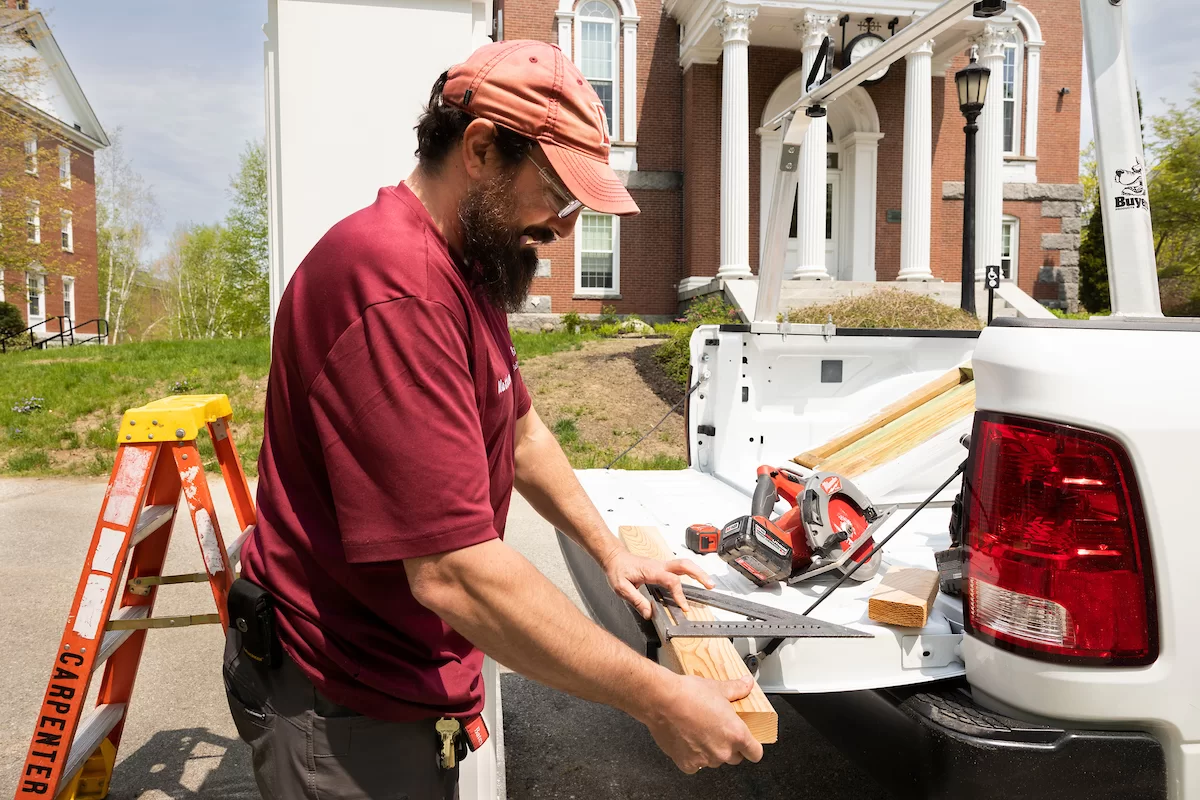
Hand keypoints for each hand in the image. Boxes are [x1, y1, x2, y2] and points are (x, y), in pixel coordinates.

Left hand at [601, 549, 714, 618]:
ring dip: (698, 572)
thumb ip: (635, 600)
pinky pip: (679, 568)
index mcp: (652, 570)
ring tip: (709, 583)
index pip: (671, 581)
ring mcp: (661, 565)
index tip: (684, 607)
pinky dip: (690, 572)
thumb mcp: (621, 588)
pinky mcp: (661, 567)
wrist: (614, 557)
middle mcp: (659, 565)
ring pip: (684, 564)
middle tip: (710, 585)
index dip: (679, 594)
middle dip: (699, 574)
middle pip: (685, 565)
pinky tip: (695, 580)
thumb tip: (648, 613)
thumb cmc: (617, 570)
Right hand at [641, 674, 763, 772]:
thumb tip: (747, 684)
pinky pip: (695, 765)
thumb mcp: (718, 688)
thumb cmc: (689, 694)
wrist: (662, 700)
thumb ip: (737, 689)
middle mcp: (723, 751)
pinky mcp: (687, 763)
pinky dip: (692, 756)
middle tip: (718, 731)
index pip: (755, 753)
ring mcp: (705, 760)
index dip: (752, 748)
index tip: (748, 744)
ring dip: (710, 751)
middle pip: (735, 758)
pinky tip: (687, 740)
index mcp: (736, 734)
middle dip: (729, 747)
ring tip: (699, 732)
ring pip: (714, 761)